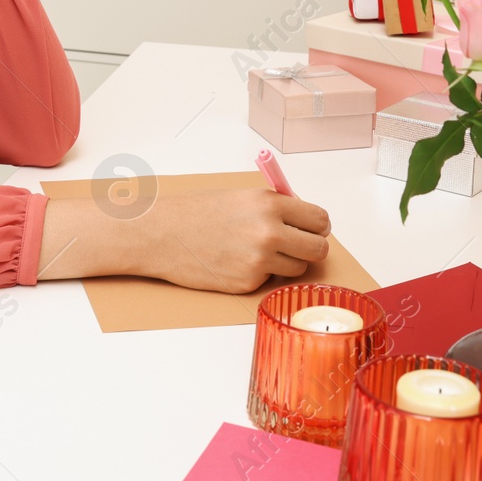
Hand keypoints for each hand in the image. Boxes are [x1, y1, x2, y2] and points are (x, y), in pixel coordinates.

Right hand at [136, 188, 331, 293]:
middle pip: (319, 248)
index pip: (320, 220)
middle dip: (309, 247)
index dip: (316, 226)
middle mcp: (269, 232)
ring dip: (286, 262)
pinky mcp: (248, 283)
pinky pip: (270, 280)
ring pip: (298, 267)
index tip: (310, 228)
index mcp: (269, 204)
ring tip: (258, 252)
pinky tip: (236, 262)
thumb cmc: (194, 212)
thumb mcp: (239, 197)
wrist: (161, 234)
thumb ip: (274, 207)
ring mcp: (259, 261)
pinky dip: (260, 274)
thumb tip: (303, 222)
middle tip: (294, 245)